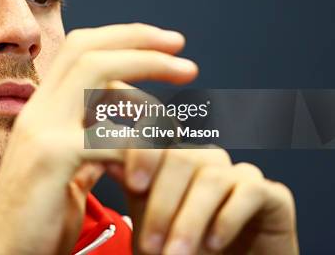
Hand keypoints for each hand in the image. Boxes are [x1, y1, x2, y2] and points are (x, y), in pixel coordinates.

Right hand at [0, 24, 297, 254]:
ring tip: (186, 77)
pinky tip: (165, 153)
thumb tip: (118, 135)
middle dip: (139, 41)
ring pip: (97, 73)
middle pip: (89, 50)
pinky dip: (145, 140)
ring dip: (148, 70)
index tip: (163, 46)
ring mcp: (42, 130)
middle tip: (181, 48)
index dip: (122, 39)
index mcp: (43, 111)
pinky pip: (110, 133)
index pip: (79, 50)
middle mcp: (38, 111)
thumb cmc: (38, 221)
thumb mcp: (68, 175)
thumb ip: (89, 147)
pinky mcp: (51, 157)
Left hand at [107, 147, 297, 253]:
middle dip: (163, 203)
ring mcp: (239, 174)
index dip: (145, 153)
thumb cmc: (180, 252)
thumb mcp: (149, 223)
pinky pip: (250, 191)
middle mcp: (207, 161)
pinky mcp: (271, 194)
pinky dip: (226, 219)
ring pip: (212, 177)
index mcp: (174, 160)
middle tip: (150, 244)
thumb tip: (109, 157)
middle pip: (182, 158)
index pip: (159, 137)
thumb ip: (133, 189)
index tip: (133, 184)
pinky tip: (213, 244)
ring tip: (177, 254)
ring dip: (190, 219)